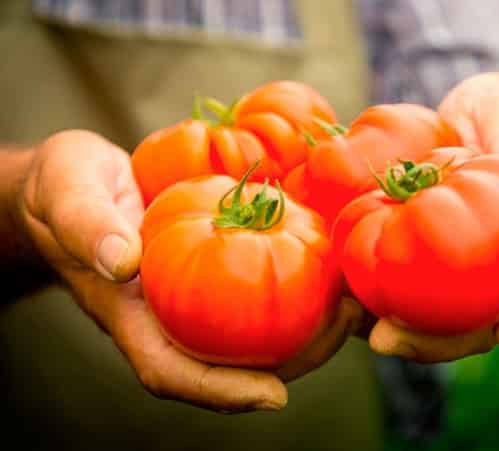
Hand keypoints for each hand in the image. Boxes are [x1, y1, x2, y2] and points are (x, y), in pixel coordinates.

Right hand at [15, 130, 361, 411]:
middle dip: (294, 359)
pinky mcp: (218, 270)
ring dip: (310, 328)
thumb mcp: (68, 194)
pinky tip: (334, 263)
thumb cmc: (67, 189)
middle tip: (345, 325)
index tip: (273, 396)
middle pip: (234, 364)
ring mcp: (198, 298)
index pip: (174, 372)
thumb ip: (88, 225)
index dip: (223, 392)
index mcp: (134, 316)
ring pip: (257, 334)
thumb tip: (122, 260)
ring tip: (354, 301)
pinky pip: (262, 289)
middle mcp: (174, 317)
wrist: (79, 180)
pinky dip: (301, 284)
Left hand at [367, 72, 498, 362]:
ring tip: (363, 333)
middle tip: (393, 340)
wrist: (464, 125)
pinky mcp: (421, 269)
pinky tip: (344, 303)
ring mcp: (462, 275)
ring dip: (403, 337)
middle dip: (443, 344)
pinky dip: (373, 305)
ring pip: (441, 323)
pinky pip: (402, 295)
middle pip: (484, 322)